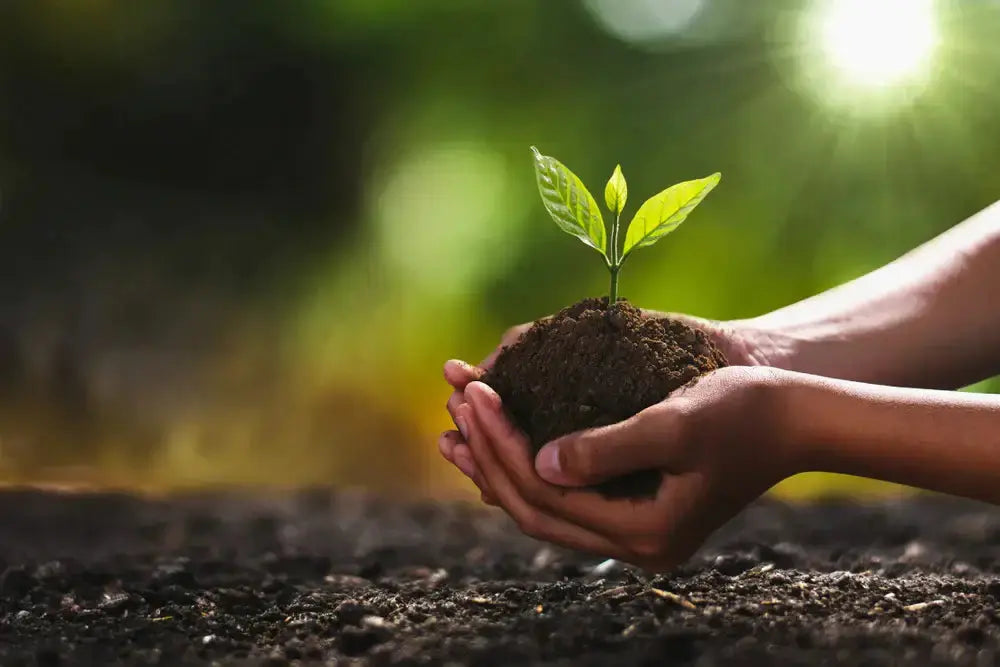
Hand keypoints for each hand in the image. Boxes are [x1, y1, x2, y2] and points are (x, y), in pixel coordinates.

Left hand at [439, 312, 786, 501]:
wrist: (794, 418)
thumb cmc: (744, 412)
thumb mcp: (676, 422)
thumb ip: (606, 447)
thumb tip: (539, 462)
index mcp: (644, 532)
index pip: (546, 492)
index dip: (501, 444)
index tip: (475, 392)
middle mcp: (634, 544)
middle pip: (536, 506)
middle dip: (488, 455)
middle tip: (455, 403)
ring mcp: (634, 531)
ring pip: (546, 504)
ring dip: (499, 464)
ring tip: (457, 428)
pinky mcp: (636, 508)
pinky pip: (565, 495)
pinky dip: (528, 465)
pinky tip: (505, 440)